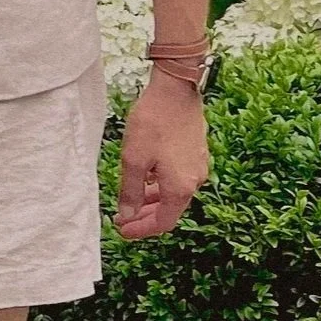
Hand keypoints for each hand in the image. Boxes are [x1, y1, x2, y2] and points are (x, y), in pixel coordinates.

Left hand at [114, 69, 209, 238]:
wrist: (176, 90)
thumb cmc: (153, 123)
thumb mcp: (133, 160)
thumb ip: (131, 192)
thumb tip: (128, 215)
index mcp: (180, 188)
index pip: (163, 222)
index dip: (141, 230)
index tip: (123, 230)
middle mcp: (194, 180)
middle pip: (170, 210)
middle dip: (145, 217)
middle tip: (123, 219)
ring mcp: (198, 166)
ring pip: (174, 193)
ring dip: (152, 200)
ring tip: (130, 201)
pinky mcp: (196, 152)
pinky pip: (178, 178)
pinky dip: (161, 185)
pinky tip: (146, 179)